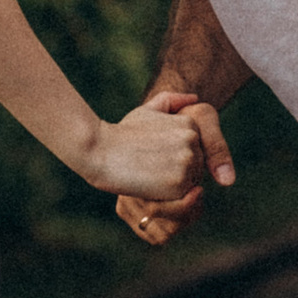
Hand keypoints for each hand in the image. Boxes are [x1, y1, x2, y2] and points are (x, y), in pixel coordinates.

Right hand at [113, 93, 235, 244]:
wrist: (100, 151)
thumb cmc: (122, 133)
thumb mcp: (147, 111)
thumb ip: (171, 101)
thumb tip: (195, 98)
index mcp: (191, 123)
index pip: (196, 151)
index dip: (173, 157)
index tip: (154, 154)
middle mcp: (193, 140)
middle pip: (196, 168)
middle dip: (175, 172)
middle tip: (149, 165)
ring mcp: (187, 161)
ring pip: (190, 184)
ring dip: (171, 185)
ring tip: (148, 173)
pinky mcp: (179, 184)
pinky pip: (182, 199)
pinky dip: (166, 197)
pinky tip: (148, 184)